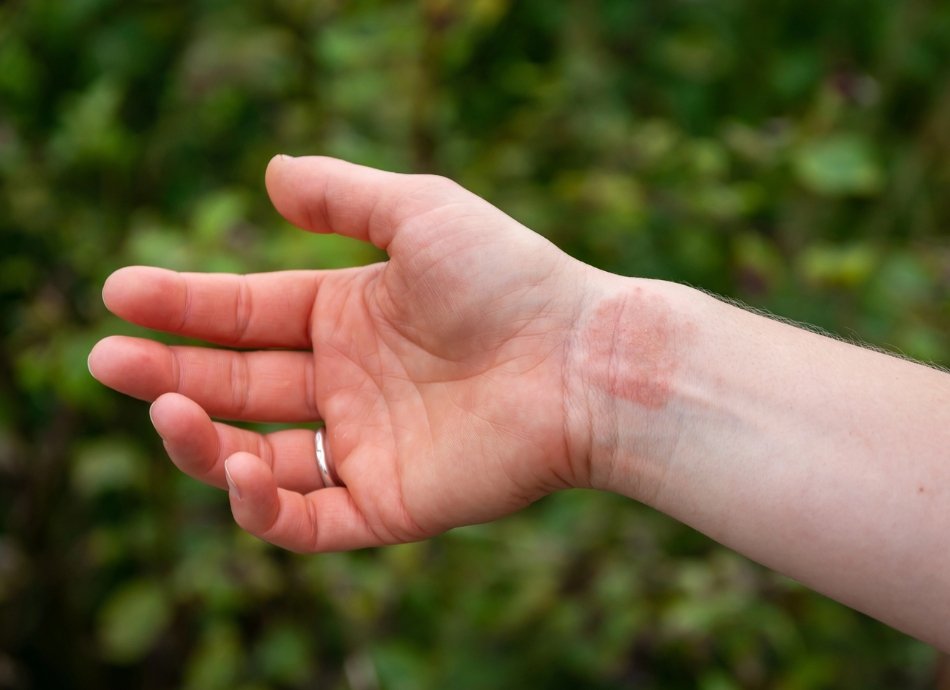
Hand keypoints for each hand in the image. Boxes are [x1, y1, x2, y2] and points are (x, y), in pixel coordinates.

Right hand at [89, 156, 599, 551]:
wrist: (581, 360)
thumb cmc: (510, 278)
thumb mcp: (420, 212)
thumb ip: (344, 195)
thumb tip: (268, 176)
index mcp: (350, 315)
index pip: (248, 314)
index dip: (184, 306)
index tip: (120, 293)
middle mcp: (350, 382)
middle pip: (240, 383)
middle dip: (169, 371)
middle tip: (105, 357)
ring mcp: (366, 446)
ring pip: (258, 457)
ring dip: (202, 439)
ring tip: (165, 407)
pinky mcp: (389, 504)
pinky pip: (306, 518)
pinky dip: (260, 504)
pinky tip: (237, 464)